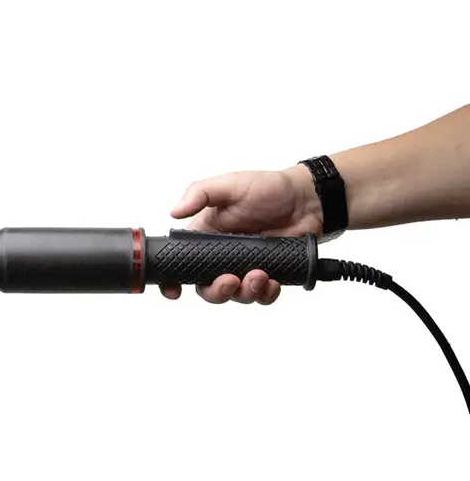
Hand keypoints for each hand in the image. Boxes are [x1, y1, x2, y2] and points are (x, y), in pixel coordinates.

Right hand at [161, 164, 321, 304]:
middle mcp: (222, 255)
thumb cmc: (267, 188)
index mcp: (206, 235)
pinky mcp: (268, 274)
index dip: (173, 280)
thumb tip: (173, 211)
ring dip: (245, 292)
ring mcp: (245, 266)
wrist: (307, 199)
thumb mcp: (230, 184)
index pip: (182, 261)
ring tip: (260, 274)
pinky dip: (266, 294)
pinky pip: (262, 296)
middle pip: (206, 287)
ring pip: (235, 295)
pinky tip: (272, 282)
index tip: (174, 290)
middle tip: (230, 280)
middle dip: (216, 291)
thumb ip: (200, 193)